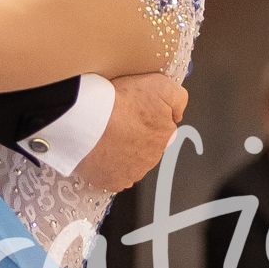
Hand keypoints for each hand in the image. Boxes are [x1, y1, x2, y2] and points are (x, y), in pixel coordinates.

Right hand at [74, 71, 187, 193]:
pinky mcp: (112, 181)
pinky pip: (114, 176)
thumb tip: (178, 113)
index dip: (148, 117)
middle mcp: (152, 158)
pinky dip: (109, 167)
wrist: (90, 119)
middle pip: (146, 146)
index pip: (162, 128)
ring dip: (122, 151)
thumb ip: (178, 98)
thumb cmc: (122, 101)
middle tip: (119, 121)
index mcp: (165, 135)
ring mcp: (132, 173)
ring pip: (130, 162)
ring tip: (107, 136)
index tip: (134, 110)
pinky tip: (101, 153)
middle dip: (136, 136)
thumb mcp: (161, 85)